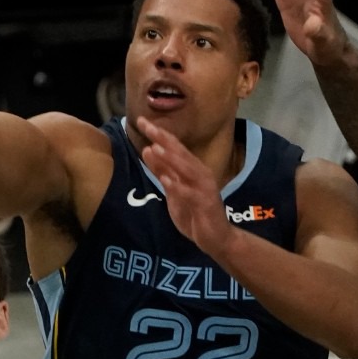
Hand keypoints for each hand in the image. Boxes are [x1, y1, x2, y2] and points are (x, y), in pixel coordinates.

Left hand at [136, 117, 234, 251]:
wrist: (216, 237)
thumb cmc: (194, 212)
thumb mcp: (174, 190)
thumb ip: (163, 171)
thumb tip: (148, 149)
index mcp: (192, 168)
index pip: (174, 147)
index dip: (158, 134)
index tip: (141, 121)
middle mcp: (200, 174)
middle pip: (180, 152)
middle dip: (163, 138)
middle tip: (147, 125)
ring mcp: (204, 188)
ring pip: (187, 169)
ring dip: (171, 158)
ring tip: (156, 147)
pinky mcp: (205, 204)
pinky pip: (190, 194)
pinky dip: (178, 187)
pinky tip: (167, 181)